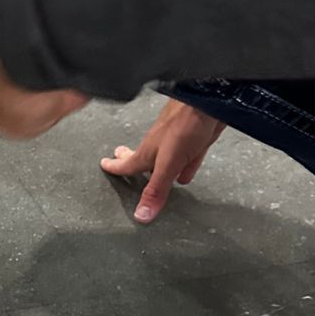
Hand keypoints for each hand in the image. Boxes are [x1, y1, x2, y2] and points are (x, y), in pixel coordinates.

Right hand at [100, 98, 224, 222]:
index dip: (115, 167)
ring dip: (157, 166)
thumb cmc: (185, 125)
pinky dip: (184, 166)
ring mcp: (177, 142)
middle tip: (118, 158)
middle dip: (129, 159)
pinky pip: (187, 157)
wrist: (209, 101)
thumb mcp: (168, 163)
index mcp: (149, 153)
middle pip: (142, 158)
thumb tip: (142, 214)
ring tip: (151, 173)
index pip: (127, 164)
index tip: (105, 164)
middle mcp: (160, 146)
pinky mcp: (196, 140)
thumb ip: (156, 189)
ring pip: (164, 158)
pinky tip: (187, 173)